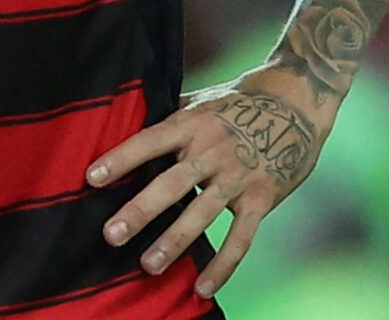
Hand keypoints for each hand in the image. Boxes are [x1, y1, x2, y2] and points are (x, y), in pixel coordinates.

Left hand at [84, 70, 329, 298]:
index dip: (121, 158)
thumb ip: (170, 117)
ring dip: (174, 241)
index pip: (150, 141)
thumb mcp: (201, 101)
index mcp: (192, 123)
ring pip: (202, 214)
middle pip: (172, 183)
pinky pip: (241, 237)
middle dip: (141, 210)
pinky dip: (223, 265)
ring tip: (148, 265)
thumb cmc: (238, 101)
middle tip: (112, 234)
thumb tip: (124, 120)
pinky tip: (202, 287)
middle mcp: (212, 150)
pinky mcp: (262, 198)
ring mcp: (238, 176)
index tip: (91, 178)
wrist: (298, 101)